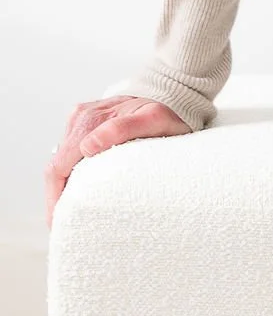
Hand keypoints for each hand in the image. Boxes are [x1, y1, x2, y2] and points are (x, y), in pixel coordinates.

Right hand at [44, 95, 192, 229]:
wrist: (174, 89)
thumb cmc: (167, 110)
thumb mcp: (153, 120)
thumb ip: (122, 130)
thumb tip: (88, 146)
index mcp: (90, 120)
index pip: (58, 167)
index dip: (56, 200)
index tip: (60, 224)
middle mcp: (81, 116)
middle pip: (56, 166)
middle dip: (57, 197)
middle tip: (65, 225)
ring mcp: (82, 117)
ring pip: (60, 159)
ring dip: (62, 185)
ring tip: (73, 211)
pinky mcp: (86, 120)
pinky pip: (70, 150)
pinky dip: (71, 171)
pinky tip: (81, 187)